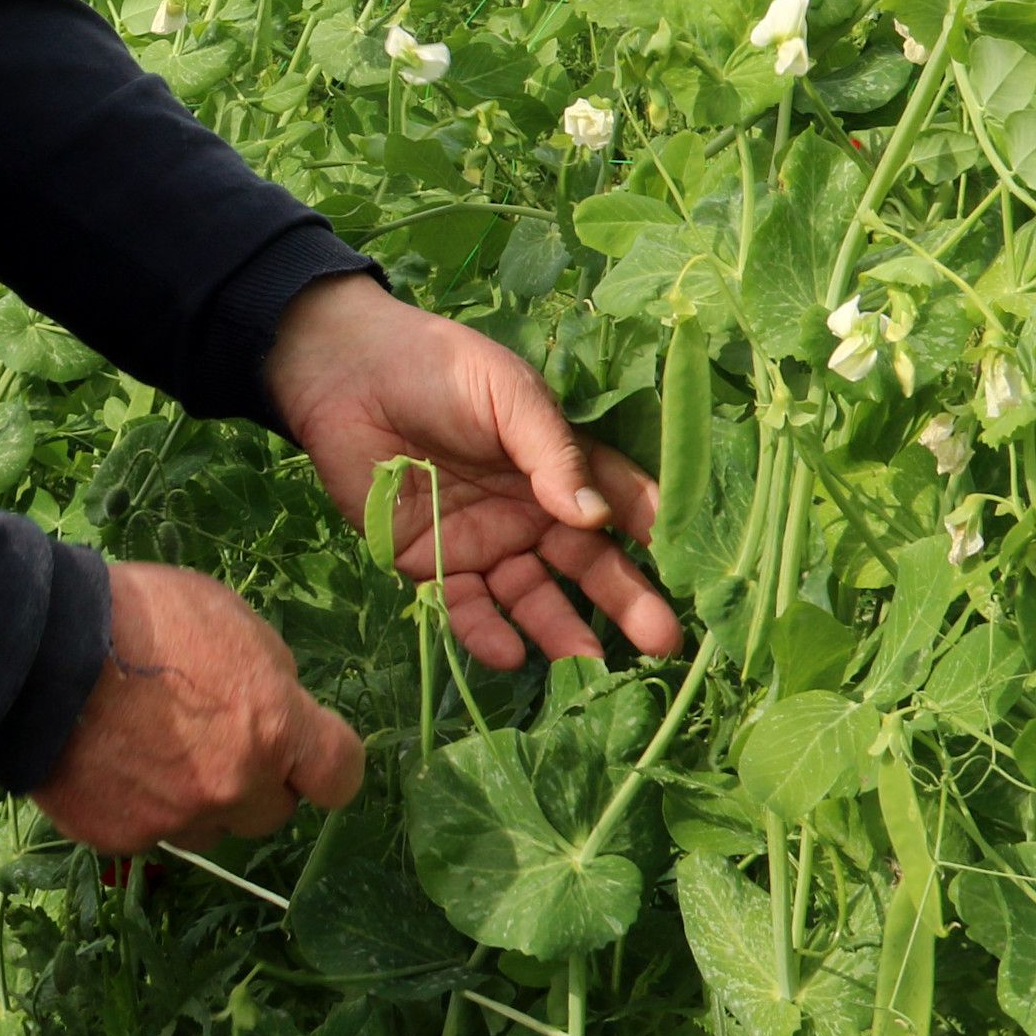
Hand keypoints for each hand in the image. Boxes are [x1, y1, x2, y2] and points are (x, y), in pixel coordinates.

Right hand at [32, 560, 365, 853]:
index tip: (307, 755)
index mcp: (275, 726)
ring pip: (210, 826)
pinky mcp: (124, 839)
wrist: (39, 653)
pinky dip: (142, 806)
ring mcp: (177, 818)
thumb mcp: (228, 617)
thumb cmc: (140, 615)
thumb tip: (278, 705)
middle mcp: (235, 785)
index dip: (325, 765)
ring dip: (198, 798)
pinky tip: (114, 763)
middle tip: (214, 738)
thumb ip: (268, 674)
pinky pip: (152, 832)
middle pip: (273, 810)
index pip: (340, 776)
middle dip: (255, 779)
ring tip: (154, 748)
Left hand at [263, 274, 684, 670]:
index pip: (619, 503)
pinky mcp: (431, 562)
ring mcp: (483, 541)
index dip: (653, 534)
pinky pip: (466, 607)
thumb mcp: (508, 396)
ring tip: (590, 666)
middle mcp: (529, 510)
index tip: (689, 570)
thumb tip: (597, 517)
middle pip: (586, 564)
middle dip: (625, 600)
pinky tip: (510, 654)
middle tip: (662, 640)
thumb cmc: (438, 370)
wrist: (346, 375)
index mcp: (557, 463)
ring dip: (561, 630)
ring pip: (532, 597)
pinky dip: (486, 633)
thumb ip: (552, 454)